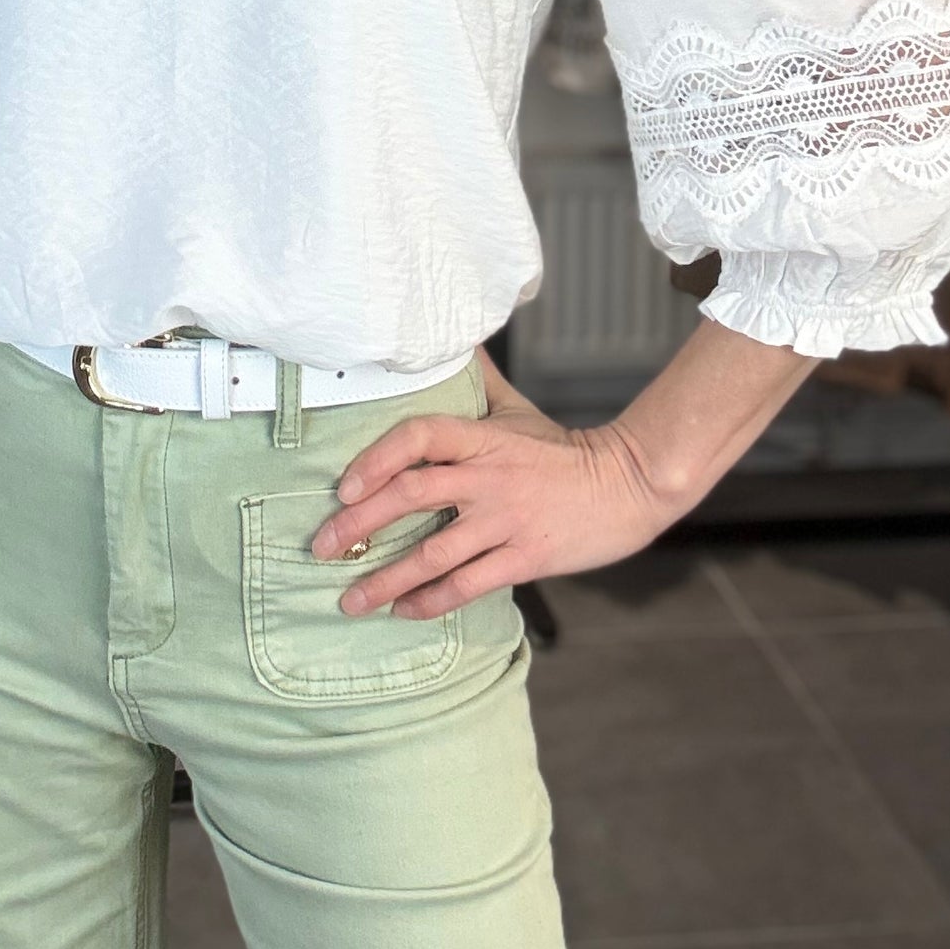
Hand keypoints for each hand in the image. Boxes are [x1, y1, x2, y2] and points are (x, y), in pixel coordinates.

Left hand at [309, 347, 676, 617]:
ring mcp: (505, 521)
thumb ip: (478, 381)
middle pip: (410, 495)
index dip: (374, 458)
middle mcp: (488, 478)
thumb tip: (453, 337)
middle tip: (321, 547)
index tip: (342, 487)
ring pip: (432, 553)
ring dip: (385, 579)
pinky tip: (404, 611)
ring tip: (351, 600)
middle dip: (358, 526)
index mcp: (482, 438)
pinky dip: (431, 601)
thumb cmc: (563, 452)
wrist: (628, 486)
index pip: (417, 435)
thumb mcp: (517, 410)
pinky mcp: (525, 558)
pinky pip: (467, 584)